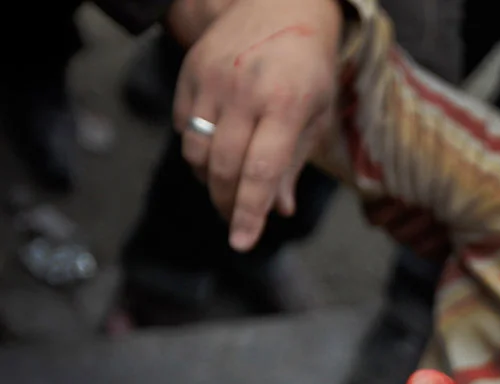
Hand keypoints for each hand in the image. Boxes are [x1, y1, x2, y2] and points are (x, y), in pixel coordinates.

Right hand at [172, 0, 341, 250]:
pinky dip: (197, 148)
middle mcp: (244, 92)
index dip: (249, 212)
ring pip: (195, 151)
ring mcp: (212, 80)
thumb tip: (278, 210)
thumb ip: (293, 163)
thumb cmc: (307, 69)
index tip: (241, 243)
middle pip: (222, 167)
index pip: (261, 171)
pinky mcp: (190, 72)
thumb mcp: (316, 115)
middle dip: (227, 203)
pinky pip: (183, 126)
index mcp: (284, 105)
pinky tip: (216, 148)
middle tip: (237, 219)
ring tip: (228, 186)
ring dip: (208, 179)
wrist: (279, 5)